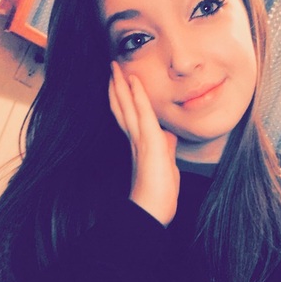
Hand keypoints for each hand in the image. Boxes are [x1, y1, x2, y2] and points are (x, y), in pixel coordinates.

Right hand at [109, 61, 179, 226]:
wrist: (151, 214)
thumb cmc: (158, 196)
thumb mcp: (166, 166)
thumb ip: (165, 148)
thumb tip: (169, 134)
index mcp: (138, 147)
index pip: (128, 117)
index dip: (123, 100)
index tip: (119, 84)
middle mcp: (135, 141)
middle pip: (123, 108)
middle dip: (116, 87)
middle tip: (111, 68)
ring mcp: (139, 141)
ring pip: (128, 107)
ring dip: (121, 85)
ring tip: (115, 67)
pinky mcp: (148, 143)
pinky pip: (143, 114)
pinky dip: (138, 97)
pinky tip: (133, 81)